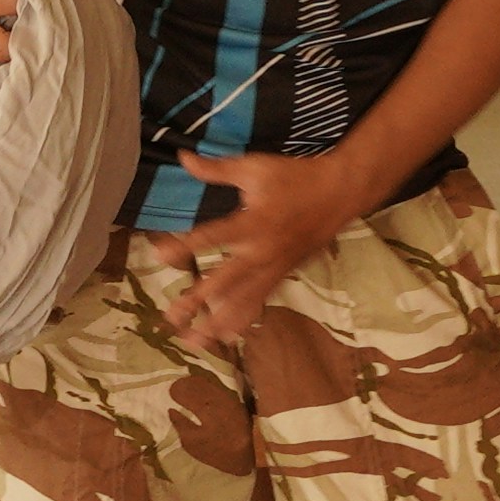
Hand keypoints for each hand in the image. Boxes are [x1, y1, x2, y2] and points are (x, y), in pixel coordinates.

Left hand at [155, 144, 381, 354]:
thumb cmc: (296, 177)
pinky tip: (225, 336)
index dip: (185, 246)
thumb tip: (183, 157)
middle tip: (171, 317)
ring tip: (193, 342)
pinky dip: (242, 319)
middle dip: (198, 301)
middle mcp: (262, 252)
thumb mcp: (255, 167)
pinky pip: (259, 302)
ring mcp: (274, 268)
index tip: (159, 255)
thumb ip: (216, 169)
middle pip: (226, 281)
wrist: (340, 193)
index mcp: (254, 222)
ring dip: (217, 322)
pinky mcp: (283, 275)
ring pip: (243, 301)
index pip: (213, 237)